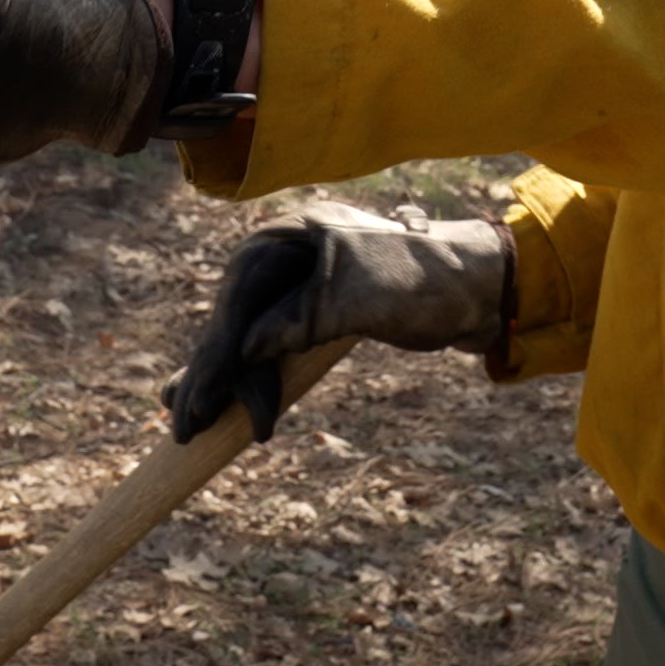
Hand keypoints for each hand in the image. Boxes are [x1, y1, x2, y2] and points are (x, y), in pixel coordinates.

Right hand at [164, 202, 512, 441]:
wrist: (478, 287)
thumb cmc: (424, 280)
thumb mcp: (360, 298)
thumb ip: (299, 319)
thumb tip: (243, 351)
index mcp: (289, 235)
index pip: (239, 299)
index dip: (214, 356)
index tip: (198, 404)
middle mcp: (283, 255)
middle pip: (233, 320)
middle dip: (212, 377)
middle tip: (186, 430)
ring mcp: (295, 284)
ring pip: (246, 338)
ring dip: (225, 384)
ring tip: (189, 426)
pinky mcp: (310, 312)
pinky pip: (267, 347)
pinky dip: (247, 377)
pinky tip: (217, 400)